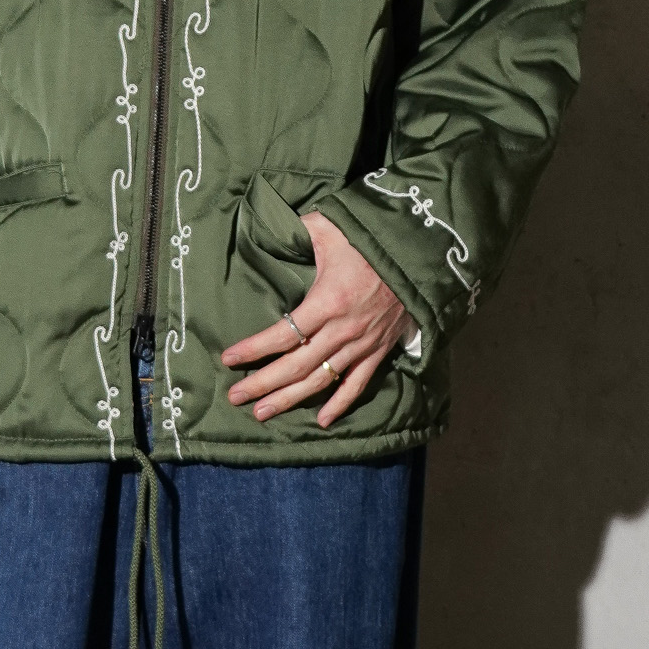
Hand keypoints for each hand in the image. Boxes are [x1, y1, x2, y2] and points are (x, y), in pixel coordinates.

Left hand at [222, 211, 414, 426]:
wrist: (420, 252)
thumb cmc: (370, 237)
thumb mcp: (328, 226)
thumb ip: (294, 230)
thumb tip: (267, 228)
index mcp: (328, 302)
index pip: (282, 334)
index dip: (254, 349)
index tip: (229, 358)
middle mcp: (343, 330)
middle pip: (296, 366)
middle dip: (263, 384)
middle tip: (236, 397)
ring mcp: (362, 344)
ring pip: (321, 380)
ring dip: (290, 399)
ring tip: (263, 413)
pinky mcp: (379, 350)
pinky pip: (358, 385)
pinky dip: (340, 405)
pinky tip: (322, 422)